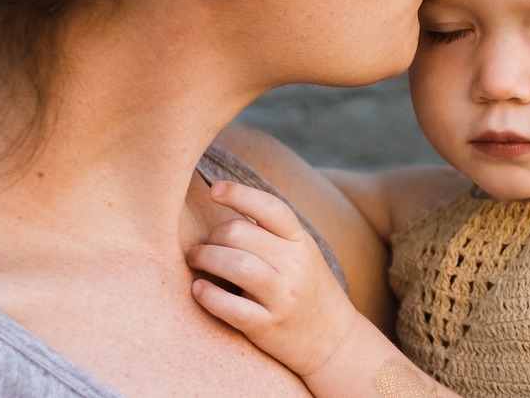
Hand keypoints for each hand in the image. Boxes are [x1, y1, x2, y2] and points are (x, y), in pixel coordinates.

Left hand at [187, 181, 359, 375]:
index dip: (239, 194)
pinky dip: (208, 295)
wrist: (334, 340)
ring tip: (195, 260)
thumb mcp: (302, 254)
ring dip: (205, 258)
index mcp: (301, 242)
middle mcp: (294, 265)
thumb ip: (273, 233)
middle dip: (212, 236)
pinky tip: (198, 289)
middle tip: (202, 246)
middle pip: (240, 233)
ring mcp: (282, 297)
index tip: (215, 189)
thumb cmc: (309, 290)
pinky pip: (231, 307)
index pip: (270, 208)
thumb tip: (229, 204)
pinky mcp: (267, 326)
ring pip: (235, 264)